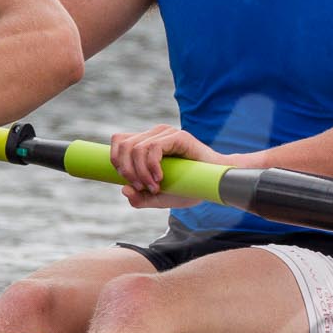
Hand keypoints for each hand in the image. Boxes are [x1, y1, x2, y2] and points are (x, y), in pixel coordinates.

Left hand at [109, 124, 229, 209]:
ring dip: (141, 172)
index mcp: (146, 143)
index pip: (118, 141)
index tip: (129, 182)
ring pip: (136, 148)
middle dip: (126, 171)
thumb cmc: (189, 188)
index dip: (116, 161)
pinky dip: (152, 166)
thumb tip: (124, 189)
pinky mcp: (178, 136)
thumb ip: (141, 198)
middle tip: (141, 188)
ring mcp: (166, 133)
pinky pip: (154, 147)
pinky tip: (160, 178)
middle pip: (123, 145)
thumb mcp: (160, 198)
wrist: (216, 184)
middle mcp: (154, 134)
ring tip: (154, 187)